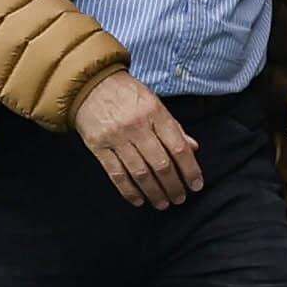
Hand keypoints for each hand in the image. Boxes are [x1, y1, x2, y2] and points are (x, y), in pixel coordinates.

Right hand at [74, 73, 203, 208]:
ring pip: (139, 173)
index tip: (196, 185)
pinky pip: (116, 174)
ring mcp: (116, 137)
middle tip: (180, 199)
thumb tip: (193, 148)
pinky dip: (128, 190)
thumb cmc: (128, 94)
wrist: (90, 83)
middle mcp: (137, 126)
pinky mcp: (98, 146)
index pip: (178, 148)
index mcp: (155, 113)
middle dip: (173, 186)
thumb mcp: (155, 103)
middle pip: (161, 164)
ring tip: (162, 203)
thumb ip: (174, 127)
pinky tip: (138, 200)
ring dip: (154, 192)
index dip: (190, 170)